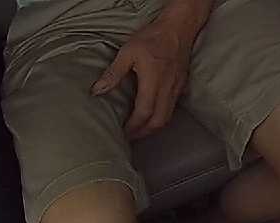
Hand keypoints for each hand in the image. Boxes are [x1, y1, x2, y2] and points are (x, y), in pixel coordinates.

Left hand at [92, 18, 193, 139]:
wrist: (178, 29)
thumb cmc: (153, 38)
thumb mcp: (128, 52)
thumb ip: (113, 73)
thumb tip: (98, 90)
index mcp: (153, 81)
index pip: (144, 112)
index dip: (134, 126)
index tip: (124, 132)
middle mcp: (167, 89)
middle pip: (158, 121)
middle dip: (144, 132)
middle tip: (131, 137)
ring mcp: (176, 89)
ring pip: (167, 117)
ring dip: (153, 127)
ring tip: (140, 130)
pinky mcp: (181, 87)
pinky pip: (173, 109)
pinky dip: (162, 117)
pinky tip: (153, 116)